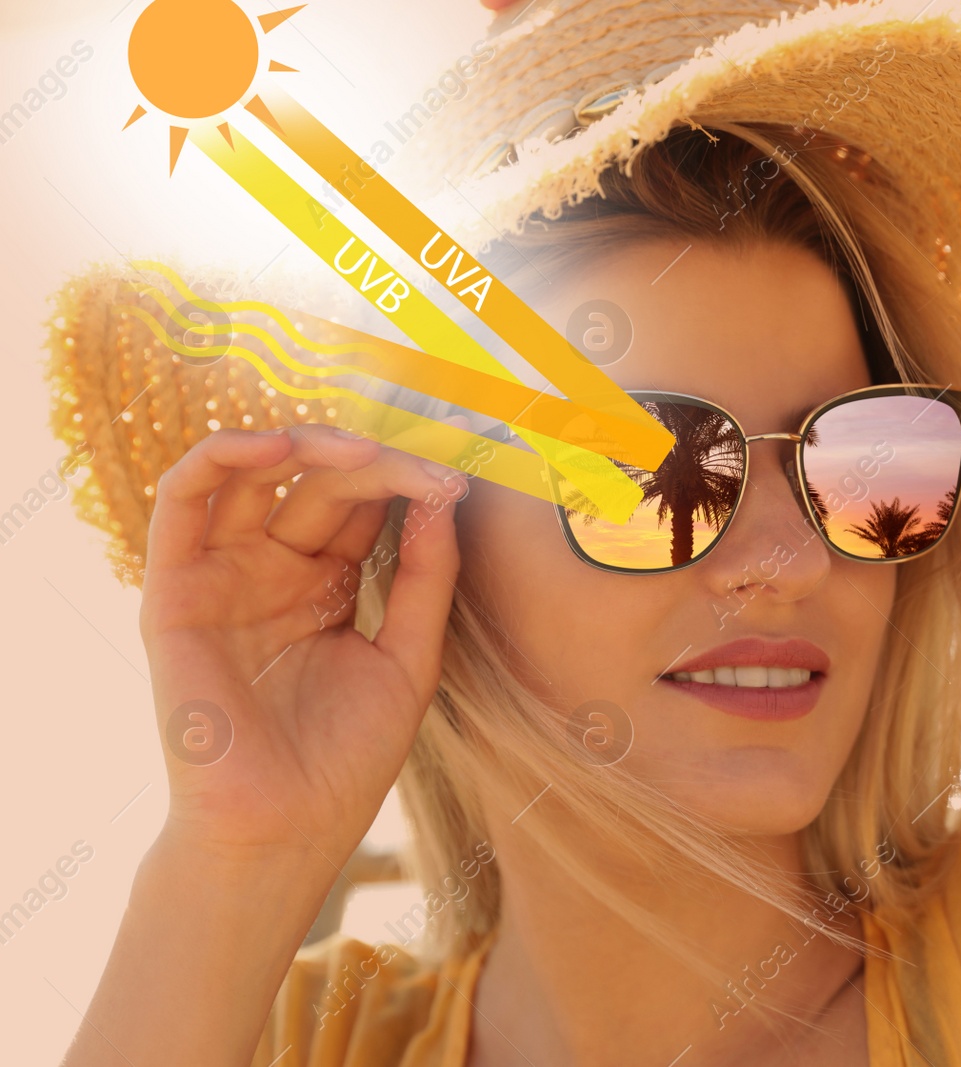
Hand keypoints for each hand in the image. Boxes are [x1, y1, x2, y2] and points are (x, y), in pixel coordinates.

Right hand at [139, 423, 464, 866]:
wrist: (285, 830)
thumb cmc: (346, 760)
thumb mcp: (409, 659)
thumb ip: (426, 580)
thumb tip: (448, 498)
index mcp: (327, 586)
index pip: (364, 506)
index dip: (408, 476)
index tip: (462, 462)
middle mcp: (273, 571)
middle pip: (319, 485)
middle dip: (373, 461)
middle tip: (425, 455)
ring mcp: (224, 576)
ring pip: (255, 477)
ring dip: (306, 445)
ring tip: (361, 446)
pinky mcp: (176, 589)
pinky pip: (184, 501)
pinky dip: (223, 458)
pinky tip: (279, 444)